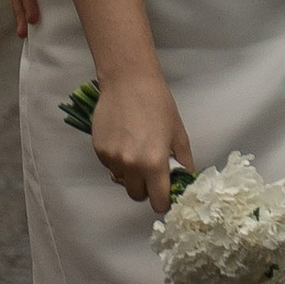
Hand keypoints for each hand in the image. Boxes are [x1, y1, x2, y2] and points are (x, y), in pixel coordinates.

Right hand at [90, 70, 195, 216]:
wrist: (128, 82)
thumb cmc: (158, 104)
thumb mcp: (178, 133)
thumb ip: (183, 162)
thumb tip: (185, 179)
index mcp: (154, 163)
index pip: (158, 202)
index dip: (163, 200)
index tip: (165, 193)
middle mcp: (130, 166)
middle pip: (137, 195)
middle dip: (146, 188)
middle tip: (152, 171)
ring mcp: (112, 159)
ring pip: (122, 181)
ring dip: (130, 174)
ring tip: (136, 151)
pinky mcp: (99, 150)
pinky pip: (111, 166)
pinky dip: (118, 161)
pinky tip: (124, 140)